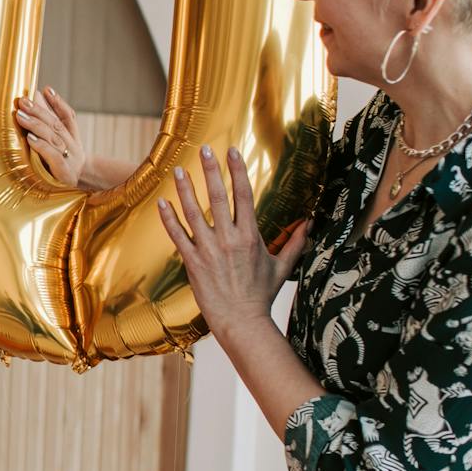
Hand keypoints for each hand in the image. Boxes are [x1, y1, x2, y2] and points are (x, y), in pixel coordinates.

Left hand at [15, 86, 86, 185]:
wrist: (84, 185)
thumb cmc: (66, 161)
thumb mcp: (62, 143)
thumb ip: (52, 122)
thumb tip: (40, 96)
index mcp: (72, 136)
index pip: (68, 116)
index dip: (58, 102)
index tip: (46, 89)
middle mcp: (72, 144)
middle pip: (56, 125)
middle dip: (39, 111)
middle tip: (22, 101)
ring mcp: (69, 157)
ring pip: (53, 138)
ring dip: (36, 125)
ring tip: (20, 115)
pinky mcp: (63, 171)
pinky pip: (52, 156)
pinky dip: (42, 146)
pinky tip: (30, 138)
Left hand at [156, 146, 307, 332]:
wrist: (241, 320)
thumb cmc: (261, 295)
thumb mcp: (282, 267)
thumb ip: (295, 244)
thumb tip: (310, 224)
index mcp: (250, 236)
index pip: (244, 196)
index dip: (238, 171)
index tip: (232, 152)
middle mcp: (229, 239)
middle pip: (218, 197)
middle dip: (210, 171)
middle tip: (204, 149)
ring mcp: (208, 250)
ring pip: (194, 212)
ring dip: (185, 189)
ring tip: (177, 170)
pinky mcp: (192, 262)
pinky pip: (178, 236)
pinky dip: (168, 219)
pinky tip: (161, 202)